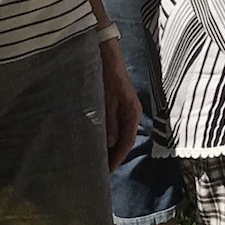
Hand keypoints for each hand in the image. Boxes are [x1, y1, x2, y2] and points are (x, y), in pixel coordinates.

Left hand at [98, 35, 141, 171]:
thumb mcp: (106, 99)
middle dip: (112, 155)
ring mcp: (122, 109)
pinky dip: (103, 135)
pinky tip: (92, 139)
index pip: (127, 142)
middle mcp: (129, 113)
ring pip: (116, 133)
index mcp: (132, 113)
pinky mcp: (113, 104)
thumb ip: (108, 122)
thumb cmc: (107, 74)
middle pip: (123, 140)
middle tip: (98, 170)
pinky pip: (110, 125)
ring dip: (107, 146)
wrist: (104, 52)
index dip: (117, 158)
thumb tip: (108, 145)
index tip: (106, 172)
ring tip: (94, 158)